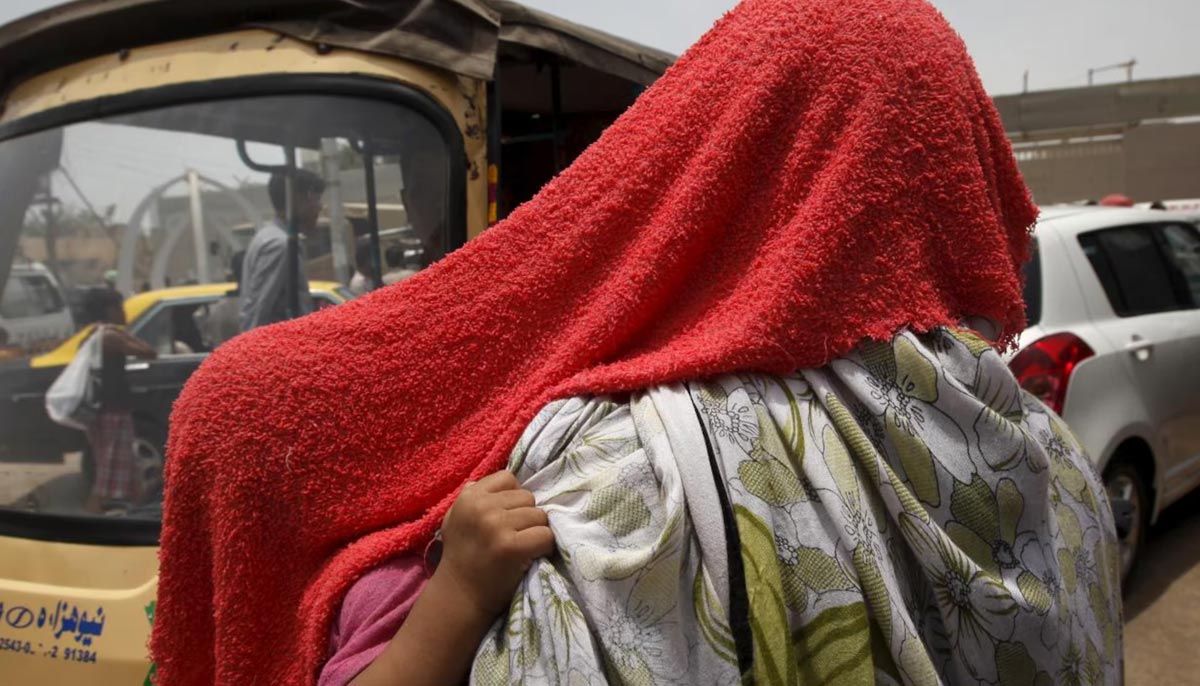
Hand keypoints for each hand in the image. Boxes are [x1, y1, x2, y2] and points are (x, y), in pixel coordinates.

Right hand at [436, 470, 554, 616]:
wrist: (459, 595)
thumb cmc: (461, 556)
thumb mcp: (456, 518)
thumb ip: (473, 497)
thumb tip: (495, 480)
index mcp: (469, 496)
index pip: (508, 479)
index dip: (513, 498)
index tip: (507, 518)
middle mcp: (481, 507)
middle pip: (528, 497)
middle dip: (526, 516)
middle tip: (515, 536)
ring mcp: (496, 526)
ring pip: (540, 515)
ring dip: (536, 532)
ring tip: (521, 547)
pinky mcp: (511, 547)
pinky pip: (545, 535)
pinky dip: (544, 547)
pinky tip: (531, 556)